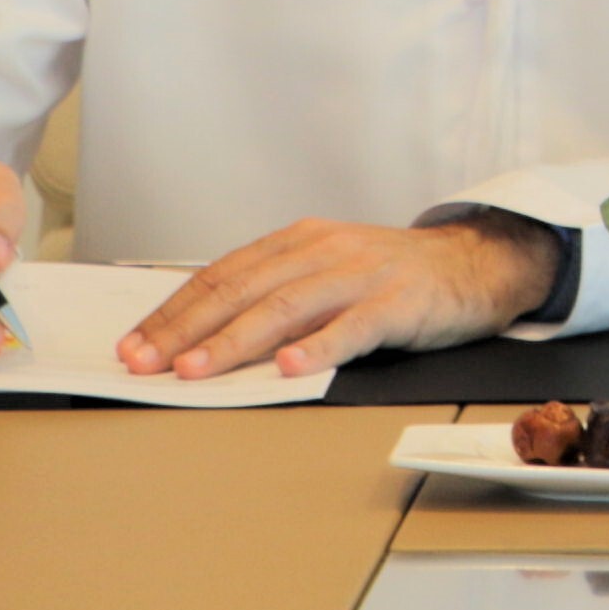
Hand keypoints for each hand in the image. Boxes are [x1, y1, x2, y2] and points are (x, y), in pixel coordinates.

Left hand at [118, 212, 559, 380]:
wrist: (475, 263)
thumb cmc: (389, 277)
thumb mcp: (325, 272)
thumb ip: (272, 295)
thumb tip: (194, 338)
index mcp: (300, 241)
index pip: (222, 276)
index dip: (173, 312)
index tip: (133, 347)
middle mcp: (326, 249)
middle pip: (244, 289)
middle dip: (187, 330)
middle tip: (145, 364)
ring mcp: (364, 272)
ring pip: (289, 306)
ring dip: (237, 340)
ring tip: (198, 368)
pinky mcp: (400, 300)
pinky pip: (355, 325)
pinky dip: (320, 346)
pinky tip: (292, 366)